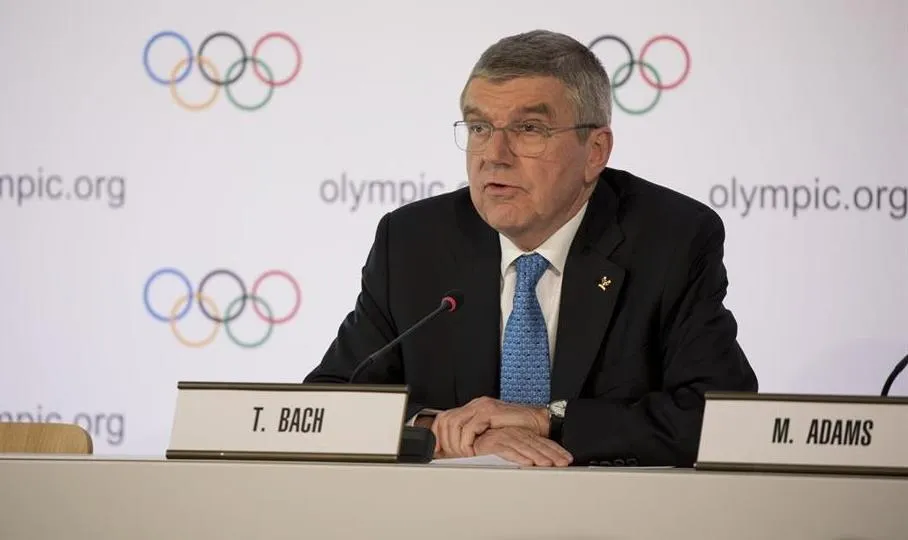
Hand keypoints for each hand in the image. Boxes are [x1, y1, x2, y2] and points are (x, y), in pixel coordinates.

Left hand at [432, 397, 549, 457]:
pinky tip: (473, 451)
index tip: (436, 451)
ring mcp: (482, 406)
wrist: (539, 423)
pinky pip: (469, 427)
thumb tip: (453, 454)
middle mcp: (475, 405)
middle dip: (444, 441)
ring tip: (464, 455)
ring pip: (454, 423)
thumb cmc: (519, 431)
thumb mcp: (490, 436)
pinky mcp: (490, 411)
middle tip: (451, 456)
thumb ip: (473, 439)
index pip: (443, 418)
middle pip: (445, 420)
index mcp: (473, 409)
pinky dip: (467, 442)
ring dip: (456, 443)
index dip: (436, 435)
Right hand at [474, 427, 571, 466]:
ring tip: (547, 464)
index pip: (542, 441)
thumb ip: (525, 451)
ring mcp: (502, 436)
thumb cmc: (490, 442)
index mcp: (521, 433)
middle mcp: (513, 432)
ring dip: (536, 456)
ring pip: (523, 446)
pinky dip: (517, 457)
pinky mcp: (490, 442)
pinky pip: (506, 450)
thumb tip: (546, 462)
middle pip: (536, 444)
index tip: (566, 459)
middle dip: (550, 454)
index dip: (555, 450)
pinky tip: (526, 463)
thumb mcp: (511, 445)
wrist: (472, 436)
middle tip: (562, 463)